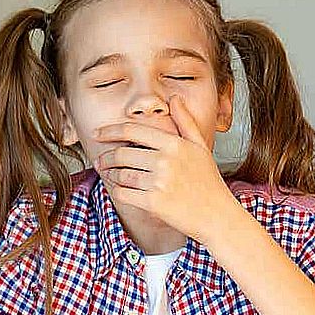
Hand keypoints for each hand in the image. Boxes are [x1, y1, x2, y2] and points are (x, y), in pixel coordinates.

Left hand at [93, 96, 237, 242]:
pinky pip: (123, 194)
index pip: (133, 130)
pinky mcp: (153, 203)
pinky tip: (118, 190)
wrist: (216, 216)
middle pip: (122, 153)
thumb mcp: (200, 147)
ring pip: (120, 174)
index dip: (110, 130)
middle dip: (106, 157)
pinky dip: (116, 192)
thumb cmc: (208, 182)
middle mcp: (165, 161)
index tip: (98, 134)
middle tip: (100, 160)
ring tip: (108, 175)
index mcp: (174, 144)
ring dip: (110, 175)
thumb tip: (175, 98)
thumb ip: (185, 121)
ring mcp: (159, 182)